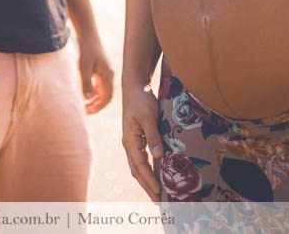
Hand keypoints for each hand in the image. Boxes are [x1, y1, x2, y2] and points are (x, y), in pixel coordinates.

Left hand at [77, 32, 114, 113]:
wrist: (88, 35)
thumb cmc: (86, 50)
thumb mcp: (84, 67)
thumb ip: (86, 82)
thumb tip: (87, 98)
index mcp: (108, 75)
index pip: (107, 97)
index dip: (99, 107)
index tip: (89, 113)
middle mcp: (109, 75)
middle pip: (105, 96)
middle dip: (96, 105)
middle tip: (85, 113)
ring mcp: (106, 72)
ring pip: (102, 91)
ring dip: (95, 100)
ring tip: (84, 107)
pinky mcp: (101, 70)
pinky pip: (99, 85)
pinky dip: (94, 92)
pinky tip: (85, 95)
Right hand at [121, 84, 163, 201]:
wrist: (135, 86)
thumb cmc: (142, 100)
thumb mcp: (149, 117)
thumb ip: (153, 137)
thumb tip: (158, 156)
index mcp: (129, 141)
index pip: (140, 166)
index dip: (149, 180)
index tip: (159, 191)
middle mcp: (129, 145)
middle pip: (137, 171)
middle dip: (147, 186)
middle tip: (159, 201)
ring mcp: (132, 143)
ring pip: (138, 167)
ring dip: (147, 181)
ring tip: (157, 193)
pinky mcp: (137, 139)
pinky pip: (141, 160)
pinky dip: (148, 170)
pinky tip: (156, 174)